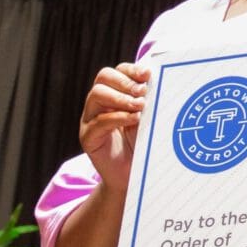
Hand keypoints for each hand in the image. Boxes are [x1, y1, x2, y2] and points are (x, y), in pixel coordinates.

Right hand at [80, 63, 151, 188]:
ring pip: (96, 95)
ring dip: (120, 97)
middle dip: (125, 82)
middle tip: (143, 92)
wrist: (131, 177)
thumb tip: (159, 83)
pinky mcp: (88, 138)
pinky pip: (98, 122)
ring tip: (139, 106)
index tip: (148, 74)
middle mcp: (99, 104)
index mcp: (113, 94)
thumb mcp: (148, 118)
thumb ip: (149, 102)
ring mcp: (90, 120)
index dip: (131, 70)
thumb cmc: (142, 145)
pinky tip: (134, 119)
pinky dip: (117, 118)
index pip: (117, 71)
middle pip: (103, 78)